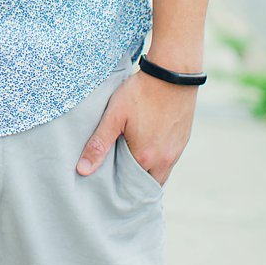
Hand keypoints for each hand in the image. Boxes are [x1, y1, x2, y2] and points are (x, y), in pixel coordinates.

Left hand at [78, 72, 196, 184]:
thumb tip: (82, 170)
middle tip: (116, 180)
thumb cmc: (140, 93)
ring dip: (146, 173)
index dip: (120, 189)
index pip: (132, 187)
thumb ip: (98, 144)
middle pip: (148, 183)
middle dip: (133, 186)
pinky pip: (169, 161)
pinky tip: (143, 150)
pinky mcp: (183, 140)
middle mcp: (166, 159)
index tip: (108, 188)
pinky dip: (157, 162)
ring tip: (127, 166)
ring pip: (161, 173)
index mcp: (146, 157)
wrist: (173, 75)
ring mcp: (177, 150)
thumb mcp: (114, 116)